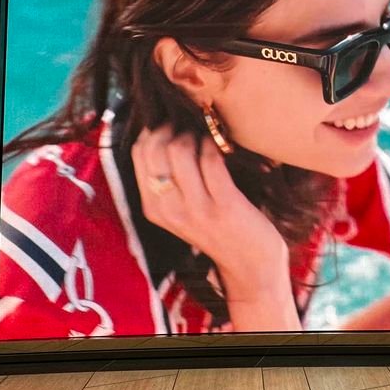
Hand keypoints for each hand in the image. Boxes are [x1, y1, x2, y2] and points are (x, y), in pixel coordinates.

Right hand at [132, 127, 297, 326]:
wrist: (250, 267)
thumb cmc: (219, 230)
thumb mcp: (181, 210)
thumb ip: (169, 180)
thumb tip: (163, 131)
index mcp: (153, 207)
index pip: (139, 153)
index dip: (154, 129)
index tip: (171, 122)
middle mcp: (168, 208)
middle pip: (154, 147)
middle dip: (172, 127)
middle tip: (190, 125)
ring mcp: (195, 208)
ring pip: (179, 149)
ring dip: (195, 134)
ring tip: (207, 137)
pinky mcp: (223, 206)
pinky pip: (211, 159)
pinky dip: (216, 146)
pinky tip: (223, 148)